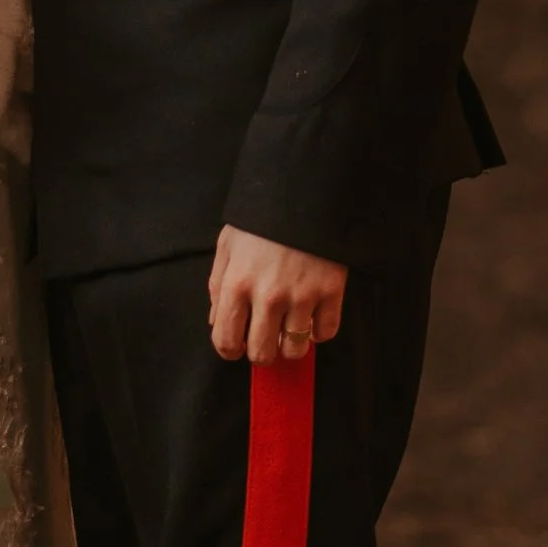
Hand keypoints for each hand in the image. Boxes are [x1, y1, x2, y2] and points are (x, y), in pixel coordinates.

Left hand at [208, 227, 346, 365]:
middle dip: (260, 351)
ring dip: (290, 345)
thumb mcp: (228, 245)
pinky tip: (311, 317)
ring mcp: (302, 296)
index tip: (236, 347)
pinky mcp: (330, 292)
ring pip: (294, 350)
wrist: (304, 193)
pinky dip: (318, 331)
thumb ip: (218, 286)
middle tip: (264, 338)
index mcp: (237, 284)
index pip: (226, 340)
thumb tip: (217, 321)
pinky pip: (325, 333)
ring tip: (288, 328)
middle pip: (262, 353)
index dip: (229, 350)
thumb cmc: (261, 220)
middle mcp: (268, 296)